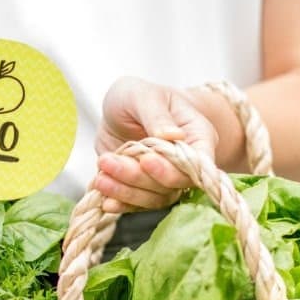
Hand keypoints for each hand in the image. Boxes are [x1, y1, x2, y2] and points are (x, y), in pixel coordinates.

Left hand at [95, 76, 217, 213]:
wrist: (122, 109)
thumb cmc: (140, 97)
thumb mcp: (144, 96)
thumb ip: (156, 115)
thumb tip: (171, 135)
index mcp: (198, 136)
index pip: (198, 162)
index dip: (174, 167)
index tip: (146, 159)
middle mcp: (185, 163)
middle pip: (172, 183)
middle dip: (140, 177)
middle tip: (110, 162)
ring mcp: (164, 178)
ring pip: (154, 197)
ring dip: (126, 192)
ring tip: (101, 179)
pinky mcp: (144, 188)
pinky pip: (138, 204)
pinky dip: (122, 204)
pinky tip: (105, 201)